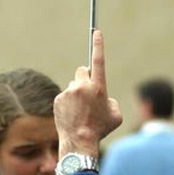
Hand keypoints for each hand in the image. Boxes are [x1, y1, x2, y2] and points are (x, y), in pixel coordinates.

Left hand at [54, 29, 121, 156]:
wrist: (79, 141)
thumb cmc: (100, 129)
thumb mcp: (115, 114)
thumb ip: (110, 100)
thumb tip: (102, 97)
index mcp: (98, 87)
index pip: (98, 60)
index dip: (98, 45)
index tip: (97, 32)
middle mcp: (82, 86)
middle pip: (82, 71)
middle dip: (85, 78)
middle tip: (87, 93)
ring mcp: (69, 92)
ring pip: (73, 85)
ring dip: (76, 93)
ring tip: (80, 111)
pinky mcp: (58, 99)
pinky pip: (64, 96)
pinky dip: (68, 103)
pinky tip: (71, 115)